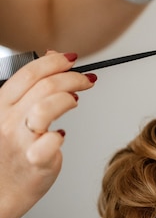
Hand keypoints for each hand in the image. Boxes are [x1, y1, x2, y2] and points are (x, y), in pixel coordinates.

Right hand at [0, 51, 96, 217]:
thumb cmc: (7, 155)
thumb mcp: (11, 115)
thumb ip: (29, 88)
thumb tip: (51, 56)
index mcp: (0, 105)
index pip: (28, 72)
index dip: (55, 62)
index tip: (71, 60)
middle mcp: (8, 121)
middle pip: (45, 85)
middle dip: (72, 77)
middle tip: (85, 80)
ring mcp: (21, 141)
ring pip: (48, 105)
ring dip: (68, 98)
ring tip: (74, 101)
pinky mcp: (36, 160)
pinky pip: (53, 141)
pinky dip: (61, 136)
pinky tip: (61, 137)